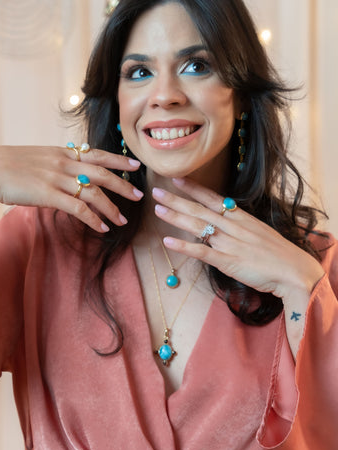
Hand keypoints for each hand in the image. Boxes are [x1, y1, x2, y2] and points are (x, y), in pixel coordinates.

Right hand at [0, 145, 142, 281]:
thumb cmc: (7, 166)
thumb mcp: (36, 158)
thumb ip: (55, 165)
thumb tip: (68, 174)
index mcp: (62, 152)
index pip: (97, 154)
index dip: (118, 161)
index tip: (135, 166)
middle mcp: (63, 163)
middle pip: (102, 173)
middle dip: (123, 185)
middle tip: (139, 195)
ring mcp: (57, 178)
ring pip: (94, 193)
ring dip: (111, 208)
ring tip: (123, 221)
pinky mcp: (48, 195)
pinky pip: (78, 208)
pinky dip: (93, 219)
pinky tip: (102, 228)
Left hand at [152, 177, 323, 301]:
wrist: (294, 271)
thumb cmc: (278, 253)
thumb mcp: (259, 231)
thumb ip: (241, 225)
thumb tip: (226, 219)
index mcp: (241, 218)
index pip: (213, 198)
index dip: (193, 189)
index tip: (176, 179)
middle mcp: (233, 227)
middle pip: (200, 210)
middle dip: (176, 200)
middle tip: (156, 192)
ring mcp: (229, 243)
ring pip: (198, 227)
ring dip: (176, 217)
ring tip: (157, 210)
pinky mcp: (228, 262)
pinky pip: (202, 252)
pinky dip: (184, 246)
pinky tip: (168, 242)